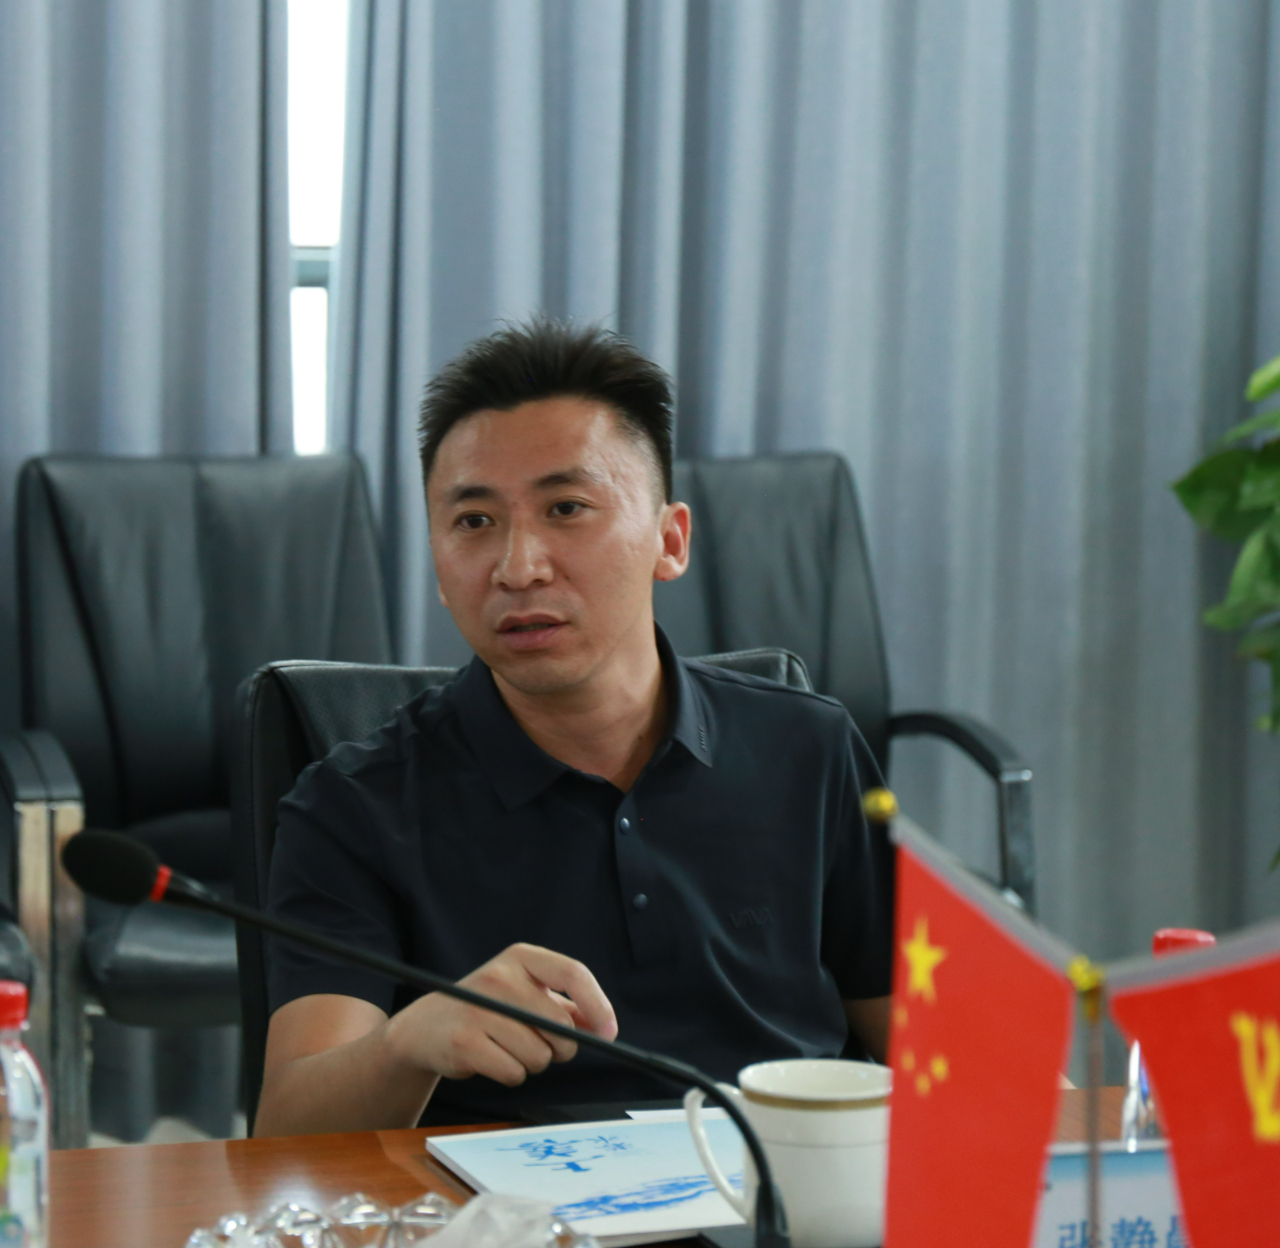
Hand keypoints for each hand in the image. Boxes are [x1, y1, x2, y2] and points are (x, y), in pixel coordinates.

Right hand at [385, 943, 617, 1086]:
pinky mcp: (464, 1042)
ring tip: (507, 1048)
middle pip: (560, 1025)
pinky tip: (490, 1059)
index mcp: (520, 958)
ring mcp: (479, 1008)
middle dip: (560, 1048)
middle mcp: (499, 977)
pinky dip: (510, 1074)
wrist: (424, 1027)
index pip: (573, 972)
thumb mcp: (524, 994)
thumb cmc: (486, 1011)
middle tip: (542, 1046)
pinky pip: (513, 1072)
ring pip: (539, 1055)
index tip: (608, 1032)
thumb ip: (565, 1006)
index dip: (598, 1005)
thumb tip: (602, 1026)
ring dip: (532, 1063)